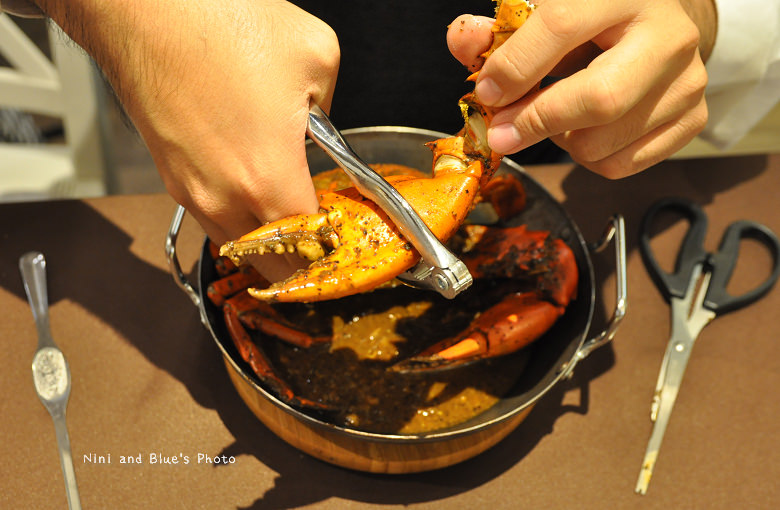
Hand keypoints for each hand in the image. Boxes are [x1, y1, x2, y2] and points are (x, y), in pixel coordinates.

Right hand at [35, 0, 339, 279]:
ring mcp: (191, 191)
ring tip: (290, 221)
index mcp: (269, 179)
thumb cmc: (215, 21)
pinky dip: (237, 219)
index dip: (334, 249)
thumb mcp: (316, 54)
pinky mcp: (170, 176)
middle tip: (321, 241)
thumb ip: (332, 106)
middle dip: (301, 260)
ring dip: (266, 244)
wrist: (142, 7)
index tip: (345, 240)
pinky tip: (252, 192)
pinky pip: (212, 217)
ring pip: (238, 246)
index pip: (311, 249)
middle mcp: (225, 198)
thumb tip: (320, 126)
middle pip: (271, 265)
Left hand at [447, 0, 716, 177]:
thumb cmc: (591, 17)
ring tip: (552, 117)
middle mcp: (667, 35)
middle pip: (599, 99)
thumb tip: (463, 42)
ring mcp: (687, 81)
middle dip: (537, 122)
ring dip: (559, 142)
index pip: (561, 27)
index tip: (486, 94)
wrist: (657, 22)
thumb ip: (501, 28)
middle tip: (501, 133)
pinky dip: (588, 159)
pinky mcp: (693, 119)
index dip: (515, 67)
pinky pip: (621, 165)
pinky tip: (582, 132)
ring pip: (603, 142)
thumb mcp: (547, 11)